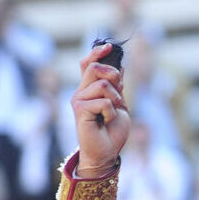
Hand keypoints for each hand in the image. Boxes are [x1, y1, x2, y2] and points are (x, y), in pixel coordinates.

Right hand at [72, 42, 128, 177]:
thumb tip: (120, 65)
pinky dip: (111, 112)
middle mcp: (81, 91)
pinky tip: (106, 121)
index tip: (109, 47)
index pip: (88, 63)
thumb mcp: (120, 105)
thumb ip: (117, 87)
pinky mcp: (80, 110)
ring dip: (116, 99)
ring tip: (112, 113)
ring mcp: (79, 100)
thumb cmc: (112, 131)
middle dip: (113, 76)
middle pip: (94, 67)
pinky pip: (103, 102)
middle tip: (119, 92)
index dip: (97, 52)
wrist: (106, 152)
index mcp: (90, 89)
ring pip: (103, 84)